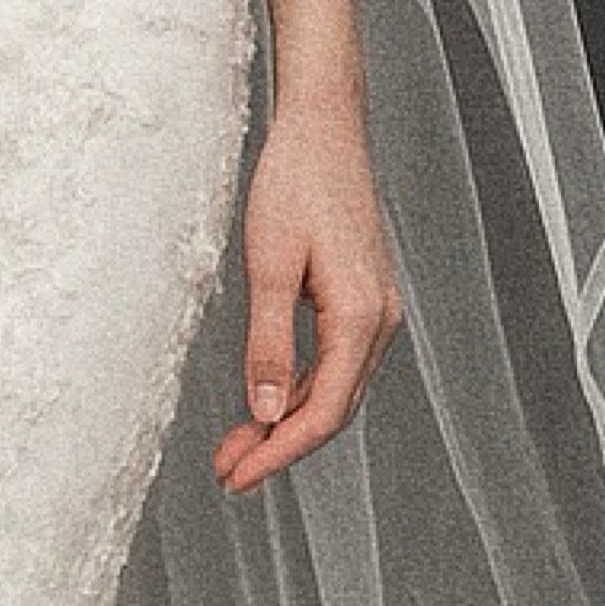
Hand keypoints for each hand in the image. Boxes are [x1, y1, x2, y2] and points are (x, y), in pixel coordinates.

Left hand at [213, 95, 402, 491]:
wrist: (323, 127)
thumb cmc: (294, 183)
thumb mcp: (268, 264)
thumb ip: (267, 343)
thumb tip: (264, 412)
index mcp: (360, 317)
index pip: (322, 412)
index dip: (277, 454)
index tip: (234, 478)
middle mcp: (378, 320)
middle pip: (332, 409)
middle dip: (278, 448)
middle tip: (226, 473)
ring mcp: (374, 311)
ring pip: (334, 390)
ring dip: (286, 423)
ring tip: (234, 447)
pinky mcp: (361, 299)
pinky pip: (334, 363)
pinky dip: (298, 389)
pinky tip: (264, 401)